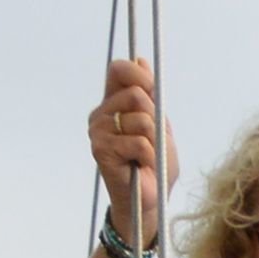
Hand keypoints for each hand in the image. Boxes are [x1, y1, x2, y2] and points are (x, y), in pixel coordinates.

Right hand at [91, 59, 173, 242]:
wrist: (149, 199)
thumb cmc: (155, 164)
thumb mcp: (160, 125)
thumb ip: (150, 94)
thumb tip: (140, 59)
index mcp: (115, 103)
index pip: (119, 70)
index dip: (139, 74)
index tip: (152, 88)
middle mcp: (103, 113)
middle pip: (137, 95)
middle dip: (155, 118)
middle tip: (152, 140)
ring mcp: (99, 130)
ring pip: (141, 120)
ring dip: (154, 142)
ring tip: (146, 156)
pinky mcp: (101, 148)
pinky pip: (139, 142)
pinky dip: (149, 157)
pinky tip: (140, 166)